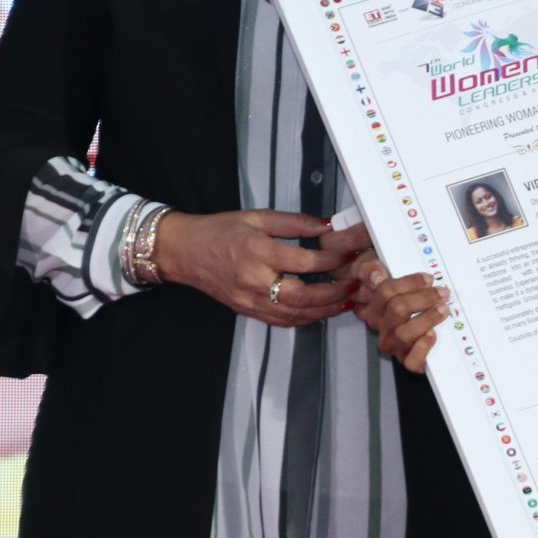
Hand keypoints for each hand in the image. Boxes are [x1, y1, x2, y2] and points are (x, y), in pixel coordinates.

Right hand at [152, 209, 359, 326]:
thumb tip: (326, 227)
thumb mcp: (257, 216)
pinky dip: (303, 318)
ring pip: (293, 314)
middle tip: (353, 286)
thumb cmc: (220, 230)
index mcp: (257, 251)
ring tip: (344, 301)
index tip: (347, 257)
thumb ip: (294, 223)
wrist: (184, 252)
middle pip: (302, 296)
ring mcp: (249, 300)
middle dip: (332, 293)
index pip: (303, 262)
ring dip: (323, 311)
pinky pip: (280, 320)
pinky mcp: (246, 311)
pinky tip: (319, 311)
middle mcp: (254, 280)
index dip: (330, 262)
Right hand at [346, 245, 449, 371]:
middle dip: (423, 298)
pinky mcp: (408, 361)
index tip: (429, 278)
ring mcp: (394, 345)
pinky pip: (411, 360)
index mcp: (375, 306)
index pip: (385, 292)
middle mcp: (382, 327)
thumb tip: (377, 275)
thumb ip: (373, 269)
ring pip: (403, 333)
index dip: (409, 283)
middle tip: (443, 292)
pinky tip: (433, 334)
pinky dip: (422, 347)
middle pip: (397, 309)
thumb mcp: (384, 276)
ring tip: (443, 310)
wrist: (421, 332)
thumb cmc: (406, 299)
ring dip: (426, 318)